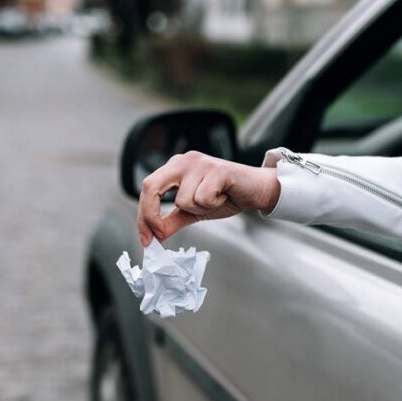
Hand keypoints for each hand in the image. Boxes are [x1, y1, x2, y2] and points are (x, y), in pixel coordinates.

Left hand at [137, 151, 280, 245]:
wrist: (257, 190)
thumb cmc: (227, 196)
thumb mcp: (194, 212)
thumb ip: (172, 221)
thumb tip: (154, 236)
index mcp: (175, 168)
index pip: (148, 189)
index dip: (143, 215)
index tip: (147, 239)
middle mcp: (184, 161)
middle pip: (151, 186)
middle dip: (151, 214)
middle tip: (160, 234)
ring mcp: (200, 163)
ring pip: (182, 200)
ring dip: (199, 210)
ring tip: (214, 200)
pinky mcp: (217, 169)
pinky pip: (202, 198)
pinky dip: (213, 205)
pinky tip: (223, 196)